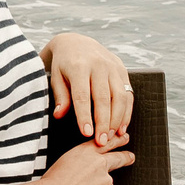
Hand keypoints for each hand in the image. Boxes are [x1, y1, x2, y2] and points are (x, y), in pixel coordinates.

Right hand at [41, 140, 134, 184]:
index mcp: (85, 154)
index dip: (116, 140)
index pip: (104, 144)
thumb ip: (78, 166)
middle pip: (118, 159)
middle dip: (126, 157)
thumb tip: (83, 176)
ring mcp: (106, 182)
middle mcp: (99, 165)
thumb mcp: (63, 164)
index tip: (123, 138)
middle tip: (130, 157)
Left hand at [42, 32, 131, 148]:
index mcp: (79, 66)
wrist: (76, 43)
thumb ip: (60, 96)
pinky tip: (122, 127)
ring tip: (112, 137)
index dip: (84, 116)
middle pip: (103, 98)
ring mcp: (113, 67)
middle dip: (103, 122)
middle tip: (101, 142)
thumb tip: (59, 116)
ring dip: (117, 119)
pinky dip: (127, 112)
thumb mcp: (55, 77)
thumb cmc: (63, 65)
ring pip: (119, 97)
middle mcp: (99, 65)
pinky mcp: (123, 70)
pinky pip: (128, 93)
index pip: (82, 95)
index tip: (86, 134)